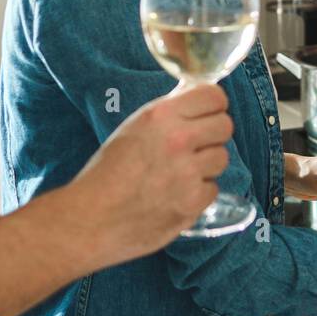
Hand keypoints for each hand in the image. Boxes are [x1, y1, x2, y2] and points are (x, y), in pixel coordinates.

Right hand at [72, 83, 232, 262]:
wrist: (91, 219)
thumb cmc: (106, 174)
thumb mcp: (134, 128)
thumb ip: (168, 113)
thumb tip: (194, 99)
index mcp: (161, 115)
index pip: (214, 96)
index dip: (214, 105)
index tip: (209, 113)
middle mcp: (178, 139)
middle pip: (225, 126)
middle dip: (213, 134)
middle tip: (196, 146)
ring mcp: (188, 172)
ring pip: (222, 158)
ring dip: (206, 165)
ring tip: (180, 173)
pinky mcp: (192, 202)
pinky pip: (213, 189)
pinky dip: (199, 193)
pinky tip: (176, 194)